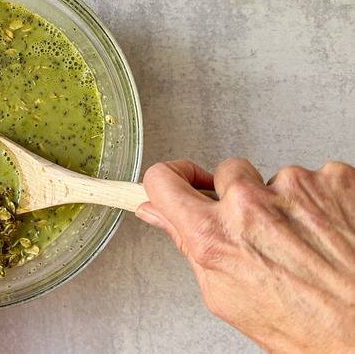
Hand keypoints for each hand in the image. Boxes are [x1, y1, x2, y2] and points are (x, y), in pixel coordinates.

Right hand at [136, 159, 354, 352]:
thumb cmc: (307, 325)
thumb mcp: (227, 296)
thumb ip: (189, 245)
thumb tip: (161, 215)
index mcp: (216, 235)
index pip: (163, 180)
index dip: (169, 178)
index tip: (180, 180)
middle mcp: (252, 204)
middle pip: (227, 173)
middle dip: (238, 196)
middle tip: (262, 231)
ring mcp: (297, 186)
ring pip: (275, 178)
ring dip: (285, 202)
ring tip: (305, 242)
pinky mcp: (336, 179)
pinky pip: (317, 178)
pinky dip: (322, 202)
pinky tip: (329, 233)